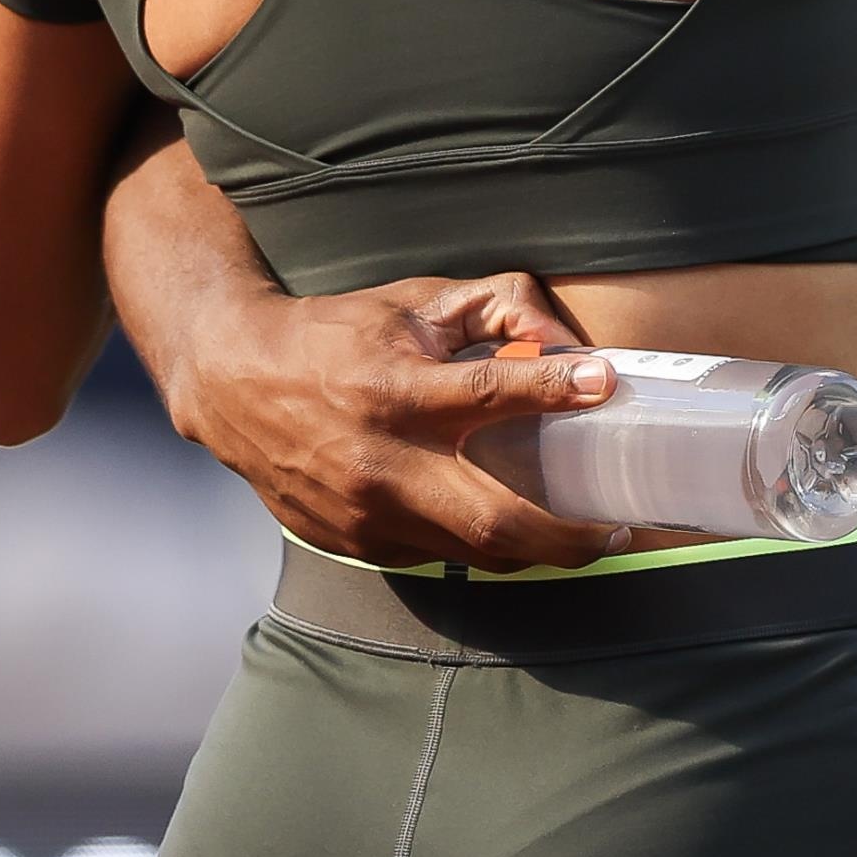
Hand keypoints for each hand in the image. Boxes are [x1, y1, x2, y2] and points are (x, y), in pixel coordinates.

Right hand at [164, 269, 628, 571]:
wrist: (237, 383)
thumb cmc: (340, 333)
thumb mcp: (414, 301)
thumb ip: (493, 308)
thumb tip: (564, 339)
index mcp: (397, 390)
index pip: (490, 395)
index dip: (556, 388)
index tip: (607, 382)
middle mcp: (382, 462)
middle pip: (494, 522)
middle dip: (568, 535)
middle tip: (619, 526)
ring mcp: (366, 514)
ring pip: (472, 552)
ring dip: (534, 548)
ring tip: (581, 532)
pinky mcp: (352, 543)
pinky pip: (434, 554)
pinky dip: (477, 544)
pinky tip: (509, 528)